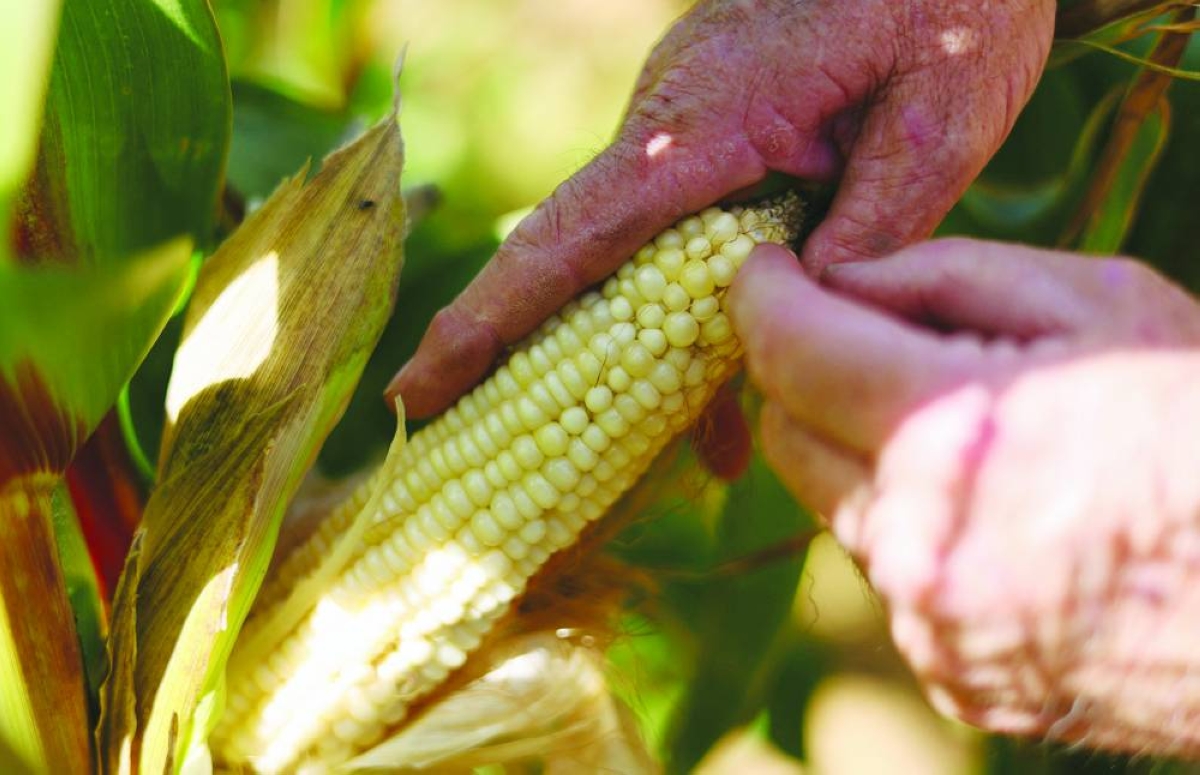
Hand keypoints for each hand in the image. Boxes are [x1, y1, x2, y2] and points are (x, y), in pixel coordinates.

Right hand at [387, 0, 1056, 417]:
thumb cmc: (948, 1)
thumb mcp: (940, 108)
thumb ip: (876, 216)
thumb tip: (808, 312)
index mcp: (706, 121)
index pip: (574, 237)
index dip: (490, 320)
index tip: (418, 386)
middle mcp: (668, 130)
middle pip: (572, 263)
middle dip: (511, 353)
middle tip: (454, 436)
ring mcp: (682, 136)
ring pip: (625, 265)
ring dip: (612, 357)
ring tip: (611, 457)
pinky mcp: (710, 146)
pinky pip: (674, 246)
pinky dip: (684, 323)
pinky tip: (716, 403)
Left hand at [730, 239, 1199, 755]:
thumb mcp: (1098, 301)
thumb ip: (941, 275)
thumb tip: (835, 281)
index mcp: (953, 435)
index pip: (791, 353)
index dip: (762, 298)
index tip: (761, 271)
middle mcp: (920, 544)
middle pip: (788, 434)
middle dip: (803, 373)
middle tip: (857, 334)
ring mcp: (931, 622)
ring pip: (833, 504)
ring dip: (860, 448)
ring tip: (959, 422)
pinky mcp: (949, 668)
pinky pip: (885, 570)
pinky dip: (907, 520)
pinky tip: (986, 500)